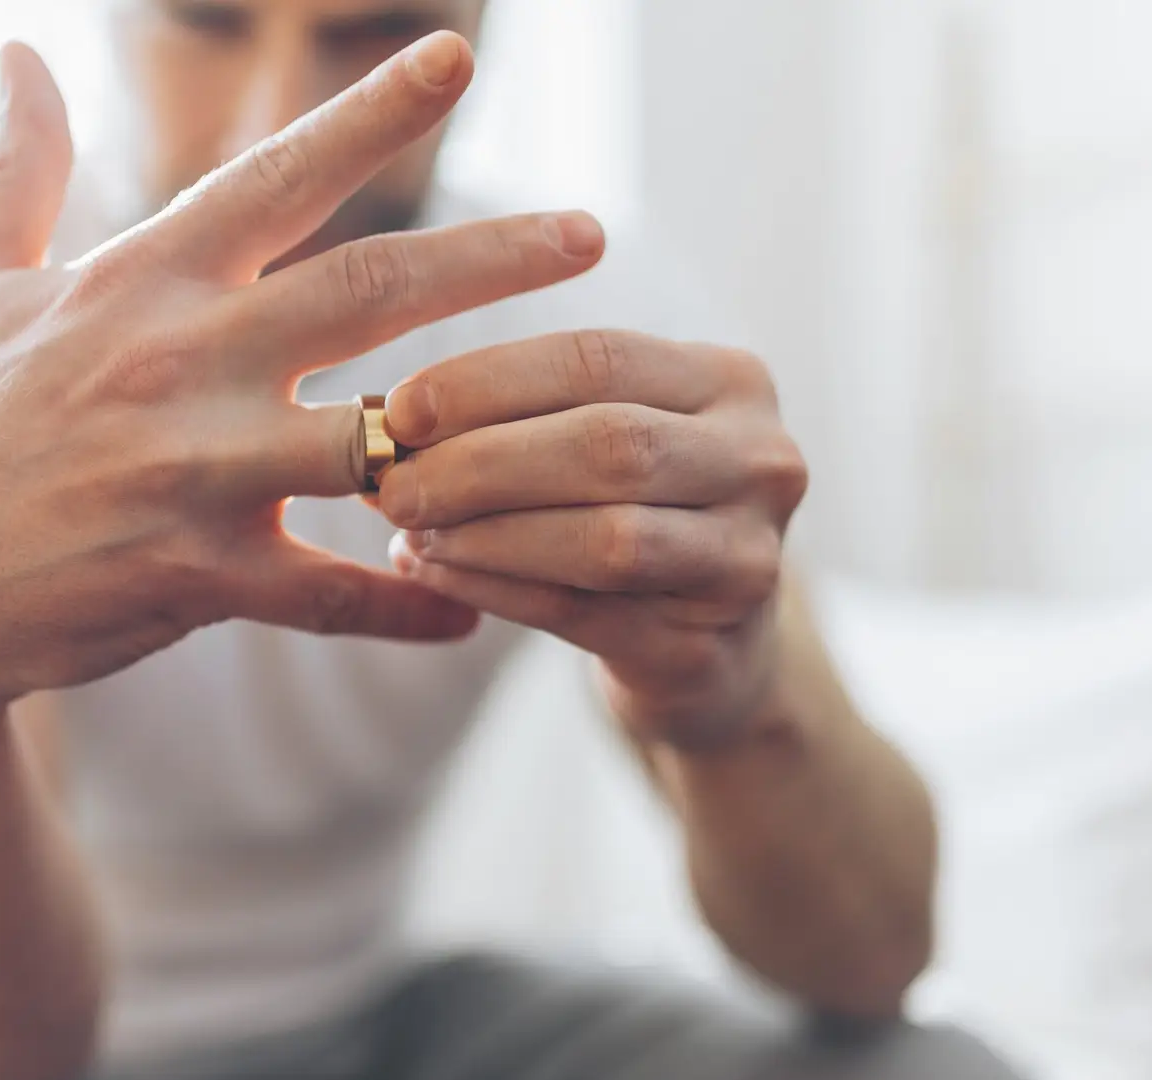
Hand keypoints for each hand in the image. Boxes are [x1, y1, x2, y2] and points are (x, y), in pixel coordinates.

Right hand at [0, 36, 604, 716]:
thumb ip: (14, 168)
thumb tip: (13, 53)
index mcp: (134, 279)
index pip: (271, 175)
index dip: (370, 112)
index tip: (459, 58)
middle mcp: (175, 360)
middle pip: (365, 290)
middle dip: (490, 258)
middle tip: (592, 233)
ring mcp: (188, 470)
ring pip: (374, 438)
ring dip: (481, 434)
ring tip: (577, 430)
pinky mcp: (191, 575)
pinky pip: (330, 590)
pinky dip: (404, 601)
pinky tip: (472, 609)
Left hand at [377, 331, 807, 749]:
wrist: (712, 648)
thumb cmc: (634, 515)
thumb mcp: (605, 440)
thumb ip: (526, 417)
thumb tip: (391, 420)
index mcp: (732, 381)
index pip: (598, 359)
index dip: (489, 381)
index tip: (399, 408)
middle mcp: (761, 462)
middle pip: (607, 444)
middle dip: (481, 464)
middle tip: (393, 485)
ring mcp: (747, 560)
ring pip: (605, 538)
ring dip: (487, 535)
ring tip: (410, 532)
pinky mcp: (707, 647)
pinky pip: (583, 614)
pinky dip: (498, 592)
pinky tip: (436, 576)